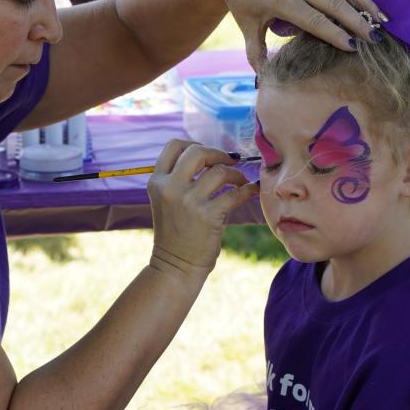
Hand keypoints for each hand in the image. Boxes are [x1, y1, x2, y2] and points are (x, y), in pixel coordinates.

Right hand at [147, 140, 259, 277]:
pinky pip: (235, 193)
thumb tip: (213, 156)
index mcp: (157, 182)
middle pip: (197, 152)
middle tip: (230, 162)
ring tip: (241, 181)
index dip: (195, 144)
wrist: (175, 266)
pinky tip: (251, 190)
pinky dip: (248, 190)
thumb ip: (180, 179)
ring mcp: (188, 201)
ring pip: (219, 171)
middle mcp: (170, 188)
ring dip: (235, 174)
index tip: (209, 154)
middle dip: (218, 154)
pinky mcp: (208, 216)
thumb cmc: (176, 232)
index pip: (174, 146)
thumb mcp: (166, 201)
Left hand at [206, 0, 384, 70]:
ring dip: (364, 3)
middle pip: (334, 4)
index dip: (335, 34)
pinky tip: (371, 3)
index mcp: (281, 0)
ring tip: (382, 20)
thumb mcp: (247, 24)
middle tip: (376, 38)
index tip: (353, 47)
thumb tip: (262, 79)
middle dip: (357, 21)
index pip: (314, 20)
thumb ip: (255, 51)